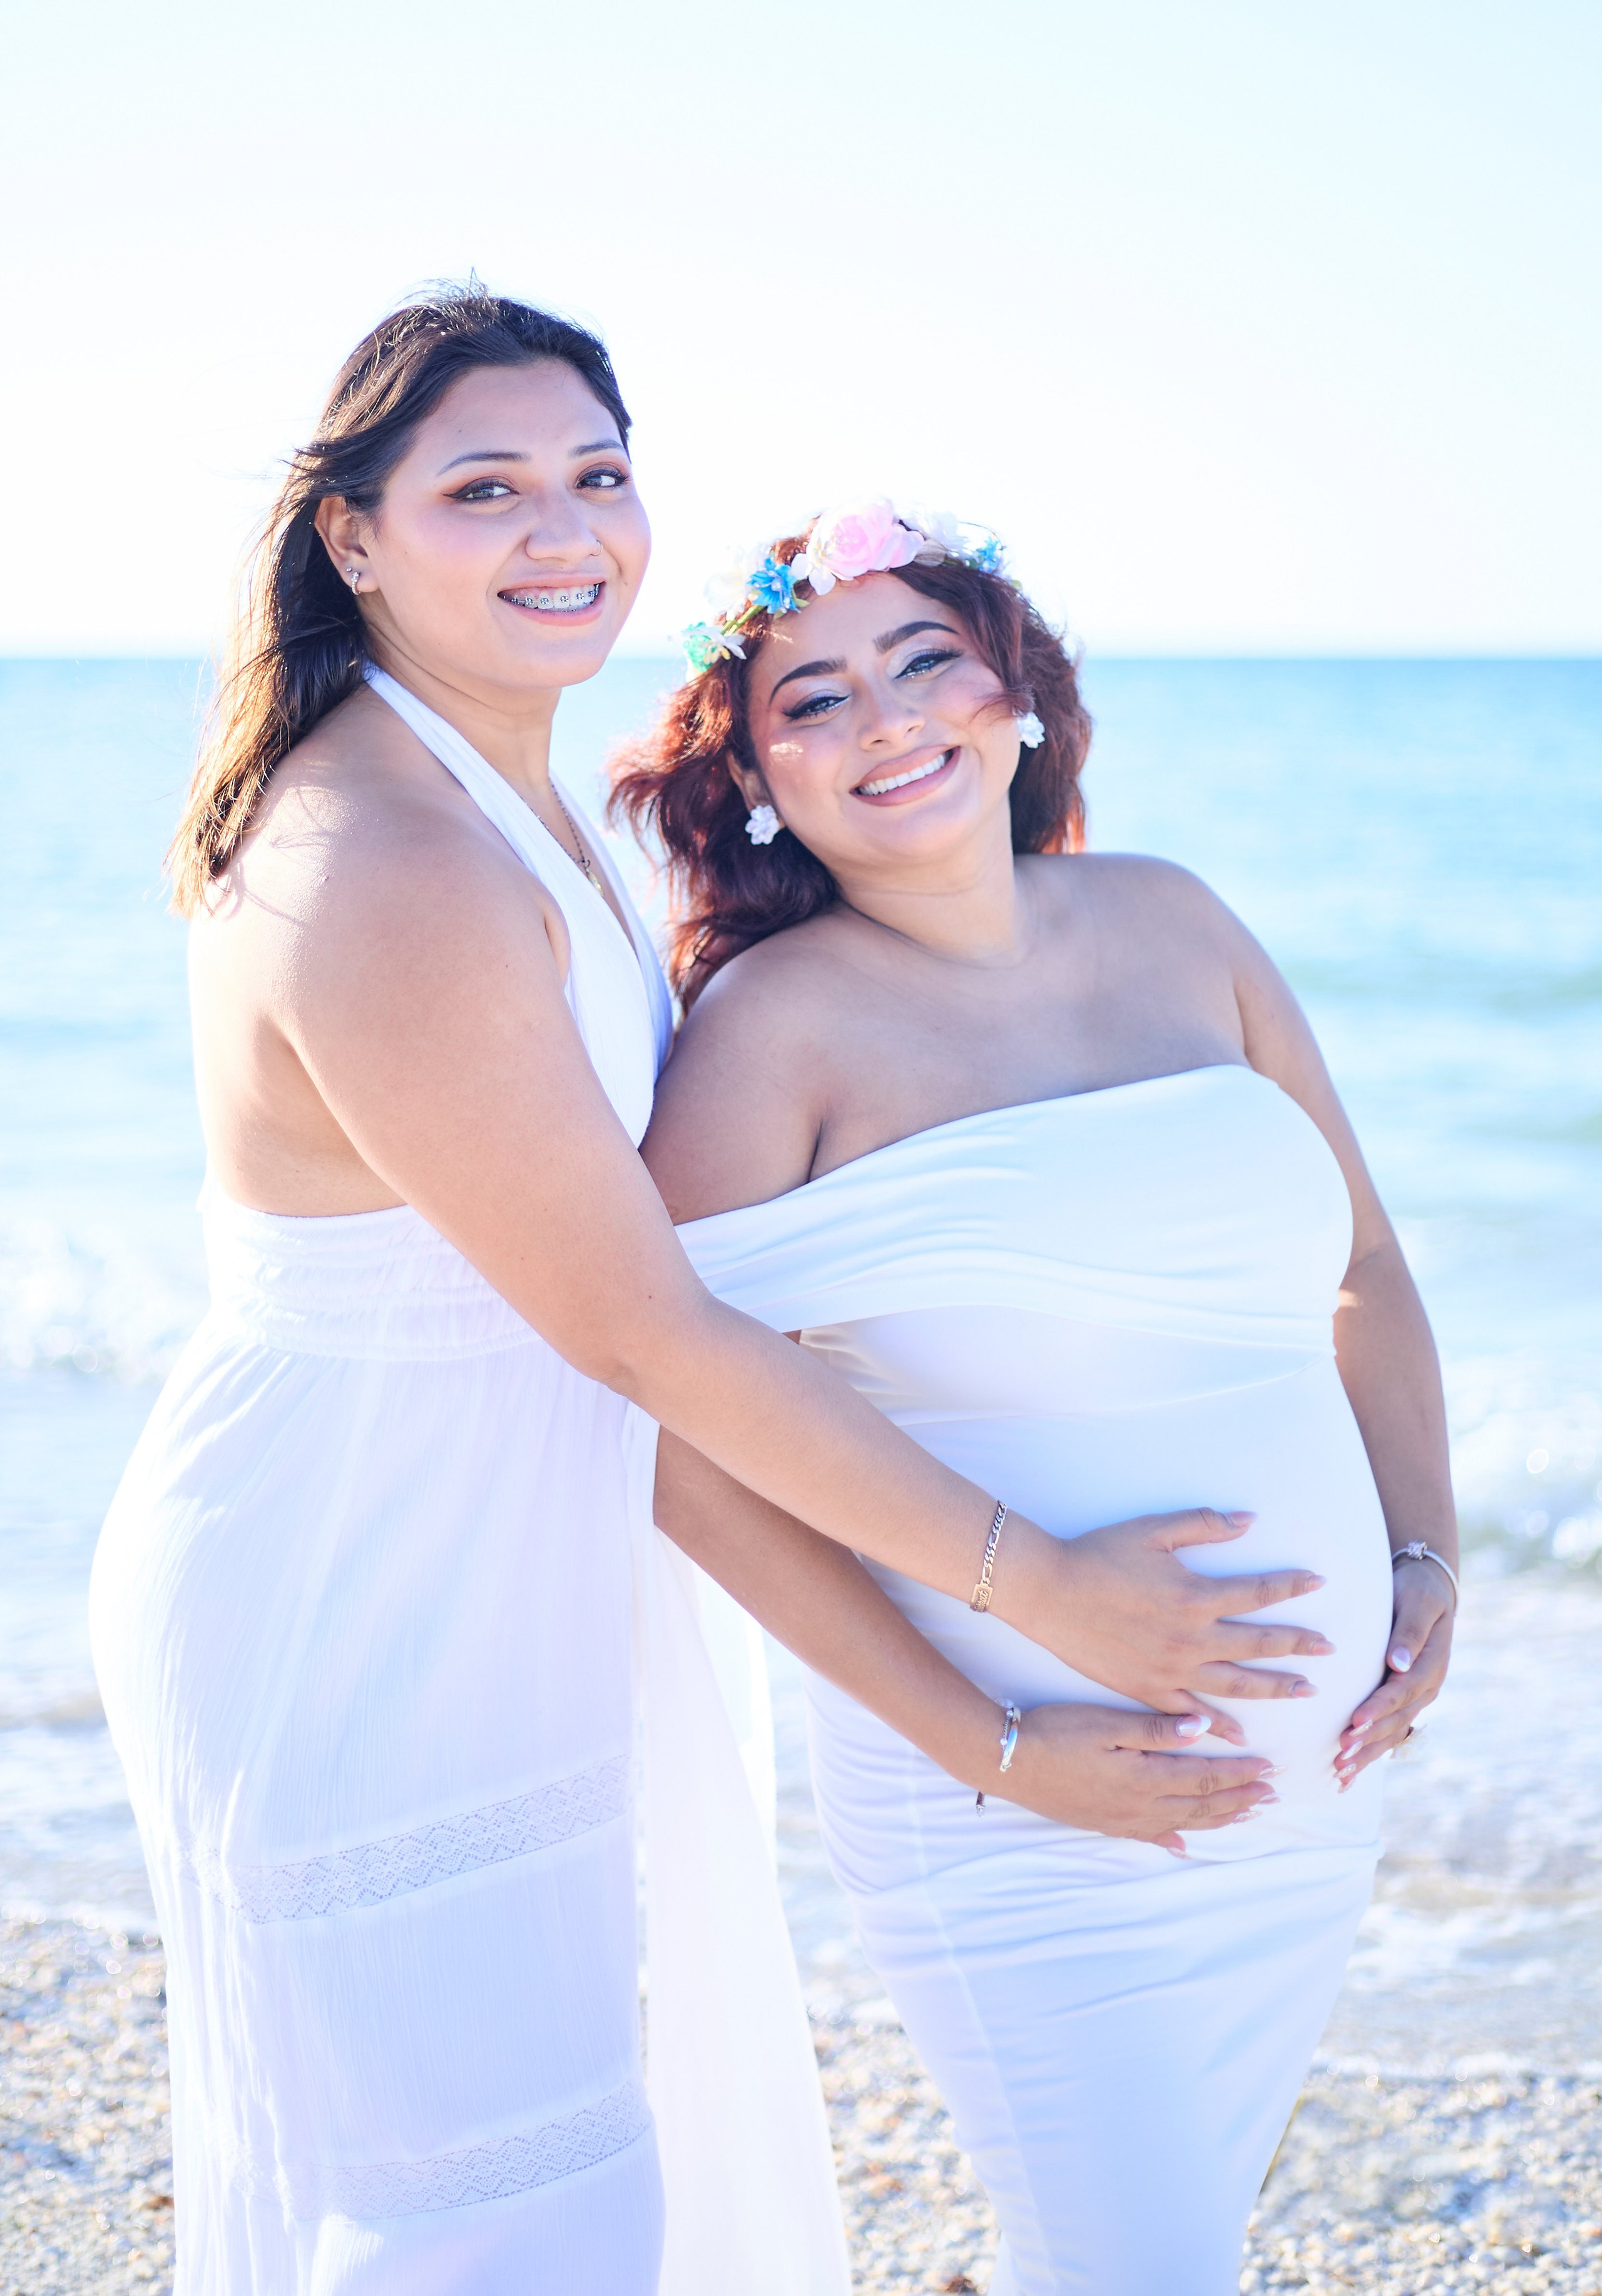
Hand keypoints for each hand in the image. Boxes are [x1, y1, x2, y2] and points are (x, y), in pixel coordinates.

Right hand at [999, 1703, 1278, 1854]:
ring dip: (1218, 1818)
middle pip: (1201, 1804)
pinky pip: (1149, 1837)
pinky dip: (1172, 1840)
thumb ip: (1155, 1729)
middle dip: (1239, 1799)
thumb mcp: (1105, 1722)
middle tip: (1271, 1795)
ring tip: (1246, 1814)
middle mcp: (1140, 1805)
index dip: (1239, 1774)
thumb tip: (1202, 1729)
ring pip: (1183, 1822)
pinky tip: (1184, 1845)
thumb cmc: (1056, 1732)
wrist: (1009, 1762)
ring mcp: (1122, 1819)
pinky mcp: (1105, 1823)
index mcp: (1144, 1776)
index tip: (1268, 1769)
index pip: (1204, 1776)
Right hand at [1011, 1508, 1333, 1746]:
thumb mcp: (1153, 1530)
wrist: (1048, 1592)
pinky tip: (1241, 1736)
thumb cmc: (1098, 1555)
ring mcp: (1172, 1670)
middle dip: (1298, 1645)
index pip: (1258, 1592)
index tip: (1318, 1583)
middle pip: (1258, 1644)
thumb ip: (1204, 1525)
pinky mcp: (1147, 1690)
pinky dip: (1220, 1727)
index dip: (1291, 1586)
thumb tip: (1249, 1521)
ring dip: (1275, 1687)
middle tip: (1329, 1649)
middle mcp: (1192, 1638)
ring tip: (1306, 1691)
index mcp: (1195, 1596)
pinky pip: (1193, 1713)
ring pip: (1237, 1684)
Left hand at [1335, 1555, 1453, 1784]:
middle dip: (1369, 1740)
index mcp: (1432, 1665)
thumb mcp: (1417, 1602)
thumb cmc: (1417, 1592)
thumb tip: (1398, 1663)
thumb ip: (1410, 1632)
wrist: (1429, 1590)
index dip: (1380, 1708)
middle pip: (1397, 1720)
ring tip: (1340, 1772)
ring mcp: (1416, 1698)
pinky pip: (1388, 1733)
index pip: (1403, 1692)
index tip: (1355, 1721)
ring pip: (1392, 1733)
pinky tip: (1348, 1774)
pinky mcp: (1403, 1702)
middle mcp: (1426, 1688)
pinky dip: (1370, 1753)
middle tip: (1340, 1755)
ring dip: (1368, 1754)